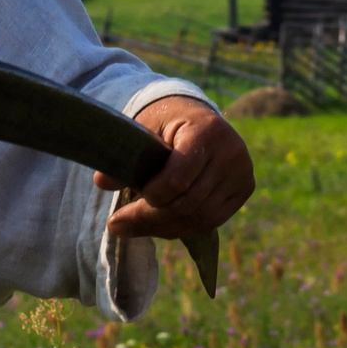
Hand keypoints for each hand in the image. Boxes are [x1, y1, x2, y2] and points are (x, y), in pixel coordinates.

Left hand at [99, 97, 253, 238]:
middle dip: (148, 220)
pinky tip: (159, 227)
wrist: (199, 118)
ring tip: (132, 229)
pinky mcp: (244, 189)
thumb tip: (101, 182)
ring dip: (163, 229)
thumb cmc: (167, 123)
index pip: (179, 178)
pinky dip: (183, 228)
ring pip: (201, 218)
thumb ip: (126, 155)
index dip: (151, 196)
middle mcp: (232, 152)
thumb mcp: (144, 130)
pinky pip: (213, 221)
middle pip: (189, 203)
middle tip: (116, 226)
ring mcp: (243, 173)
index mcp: (207, 130)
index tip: (123, 205)